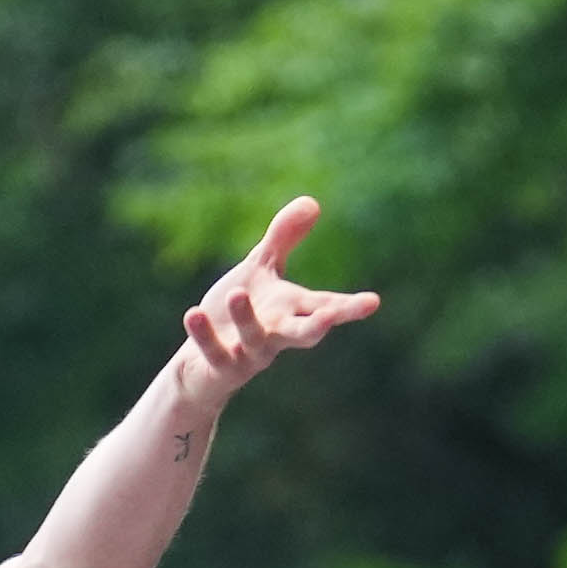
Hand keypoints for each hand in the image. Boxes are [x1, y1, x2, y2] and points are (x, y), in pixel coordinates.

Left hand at [174, 198, 378, 403]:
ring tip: (237, 293)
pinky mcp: (220, 365)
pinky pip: (213, 351)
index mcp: (291, 312)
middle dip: (317, 327)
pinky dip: (204, 335)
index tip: (373, 302)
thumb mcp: (262, 269)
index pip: (325, 308)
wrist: (203, 360)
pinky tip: (193, 314)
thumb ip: (285, 238)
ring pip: (254, 339)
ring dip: (247, 318)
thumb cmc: (242, 311)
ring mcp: (249, 353)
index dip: (349, 307)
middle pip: (303, 335)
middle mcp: (276, 336)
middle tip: (328, 318)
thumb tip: (313, 202)